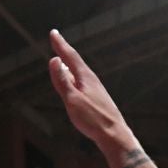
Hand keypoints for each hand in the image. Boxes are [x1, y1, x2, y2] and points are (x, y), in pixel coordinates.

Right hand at [48, 29, 129, 147]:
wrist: (114, 134)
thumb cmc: (93, 119)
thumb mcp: (72, 100)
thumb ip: (62, 81)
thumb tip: (54, 60)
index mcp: (86, 77)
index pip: (70, 56)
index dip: (60, 44)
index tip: (53, 33)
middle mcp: (92, 80)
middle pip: (75, 62)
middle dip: (64, 51)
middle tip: (57, 41)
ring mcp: (95, 89)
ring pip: (79, 73)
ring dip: (69, 65)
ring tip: (62, 60)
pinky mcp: (97, 99)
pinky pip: (82, 83)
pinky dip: (74, 77)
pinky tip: (74, 83)